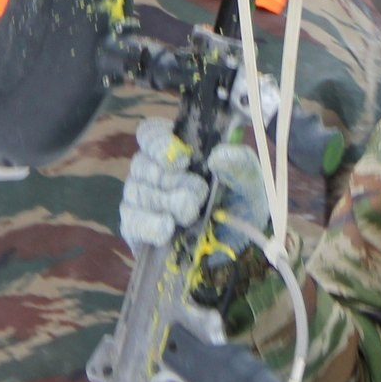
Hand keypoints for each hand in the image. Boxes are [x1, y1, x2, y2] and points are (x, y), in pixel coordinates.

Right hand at [119, 121, 271, 260]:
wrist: (236, 248)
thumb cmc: (241, 206)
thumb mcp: (250, 184)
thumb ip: (240, 165)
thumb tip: (217, 156)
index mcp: (178, 150)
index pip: (150, 133)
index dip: (158, 143)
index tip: (182, 159)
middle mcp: (154, 171)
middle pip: (141, 163)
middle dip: (170, 180)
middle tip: (199, 194)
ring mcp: (142, 199)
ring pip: (135, 191)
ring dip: (163, 202)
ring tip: (190, 215)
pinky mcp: (137, 228)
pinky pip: (130, 220)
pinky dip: (147, 224)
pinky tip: (167, 229)